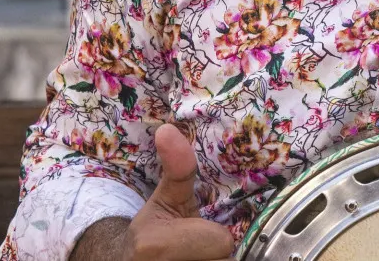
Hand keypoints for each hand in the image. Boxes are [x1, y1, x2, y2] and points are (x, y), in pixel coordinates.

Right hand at [121, 125, 234, 260]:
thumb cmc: (154, 232)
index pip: (221, 243)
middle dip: (216, 253)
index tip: (198, 234)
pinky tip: (197, 260)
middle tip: (197, 248)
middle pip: (224, 259)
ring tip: (195, 256)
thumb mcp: (166, 199)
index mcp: (156, 247)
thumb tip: (169, 129)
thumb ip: (178, 168)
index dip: (215, 236)